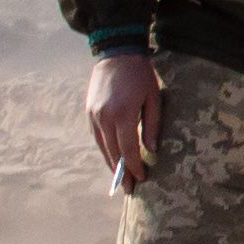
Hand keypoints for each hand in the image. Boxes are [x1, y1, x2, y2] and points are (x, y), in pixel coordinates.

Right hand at [87, 51, 161, 192]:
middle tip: (128, 189)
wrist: (116, 55)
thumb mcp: (154, 99)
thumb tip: (151, 150)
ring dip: (110, 163)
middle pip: (113, 152)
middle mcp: (104, 118)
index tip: (141, 178)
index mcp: (123, 114)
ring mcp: (94, 116)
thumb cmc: (141, 76)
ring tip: (119, 178)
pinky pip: (97, 137)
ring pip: (102, 146)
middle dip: (121, 172)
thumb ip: (152, 126)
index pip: (128, 149)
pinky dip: (104, 149)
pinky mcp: (89, 112)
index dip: (134, 166)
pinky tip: (111, 158)